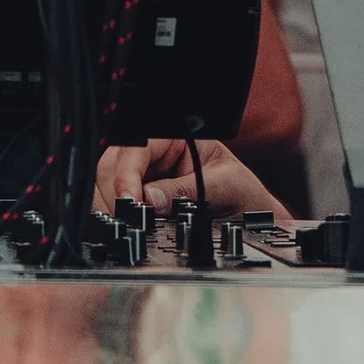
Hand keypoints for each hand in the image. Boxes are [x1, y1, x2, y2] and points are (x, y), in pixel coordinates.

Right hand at [96, 139, 291, 224]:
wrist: (254, 221)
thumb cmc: (244, 193)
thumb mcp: (225, 186)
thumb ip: (188, 189)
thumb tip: (151, 197)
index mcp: (173, 137)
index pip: (137, 146)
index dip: (128, 172)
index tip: (130, 199)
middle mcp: (154, 154)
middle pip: (114, 163)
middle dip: (117, 192)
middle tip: (128, 219)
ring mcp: (144, 176)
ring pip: (108, 183)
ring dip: (114, 206)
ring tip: (130, 225)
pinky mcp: (140, 199)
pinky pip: (117, 203)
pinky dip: (118, 217)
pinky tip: (129, 226)